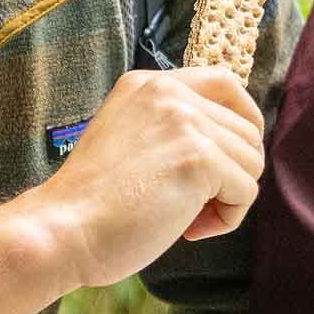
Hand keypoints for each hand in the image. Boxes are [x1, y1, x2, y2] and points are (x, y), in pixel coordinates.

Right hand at [4, 67, 264, 295]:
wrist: (62, 230)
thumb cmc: (92, 205)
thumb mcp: (131, 141)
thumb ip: (172, 130)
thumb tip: (236, 146)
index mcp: (148, 85)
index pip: (225, 83)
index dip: (242, 122)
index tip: (230, 160)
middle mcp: (168, 92)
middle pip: (247, 130)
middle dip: (231, 174)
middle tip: (191, 206)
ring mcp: (185, 121)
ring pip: (252, 161)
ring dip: (228, 199)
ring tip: (184, 219)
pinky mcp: (198, 157)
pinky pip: (246, 191)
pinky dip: (226, 219)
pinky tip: (187, 230)